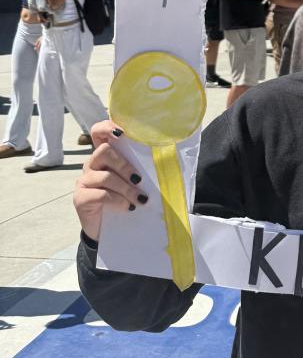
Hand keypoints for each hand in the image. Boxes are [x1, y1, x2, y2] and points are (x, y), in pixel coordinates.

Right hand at [73, 120, 146, 241]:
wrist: (109, 230)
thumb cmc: (126, 199)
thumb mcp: (134, 182)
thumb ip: (141, 168)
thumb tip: (167, 161)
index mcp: (105, 156)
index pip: (99, 132)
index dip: (107, 127)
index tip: (122, 132)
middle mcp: (92, 164)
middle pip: (104, 152)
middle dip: (125, 165)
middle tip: (139, 180)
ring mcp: (84, 181)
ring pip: (105, 176)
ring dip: (126, 188)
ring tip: (140, 199)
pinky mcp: (80, 198)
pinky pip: (100, 194)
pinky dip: (118, 200)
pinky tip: (128, 207)